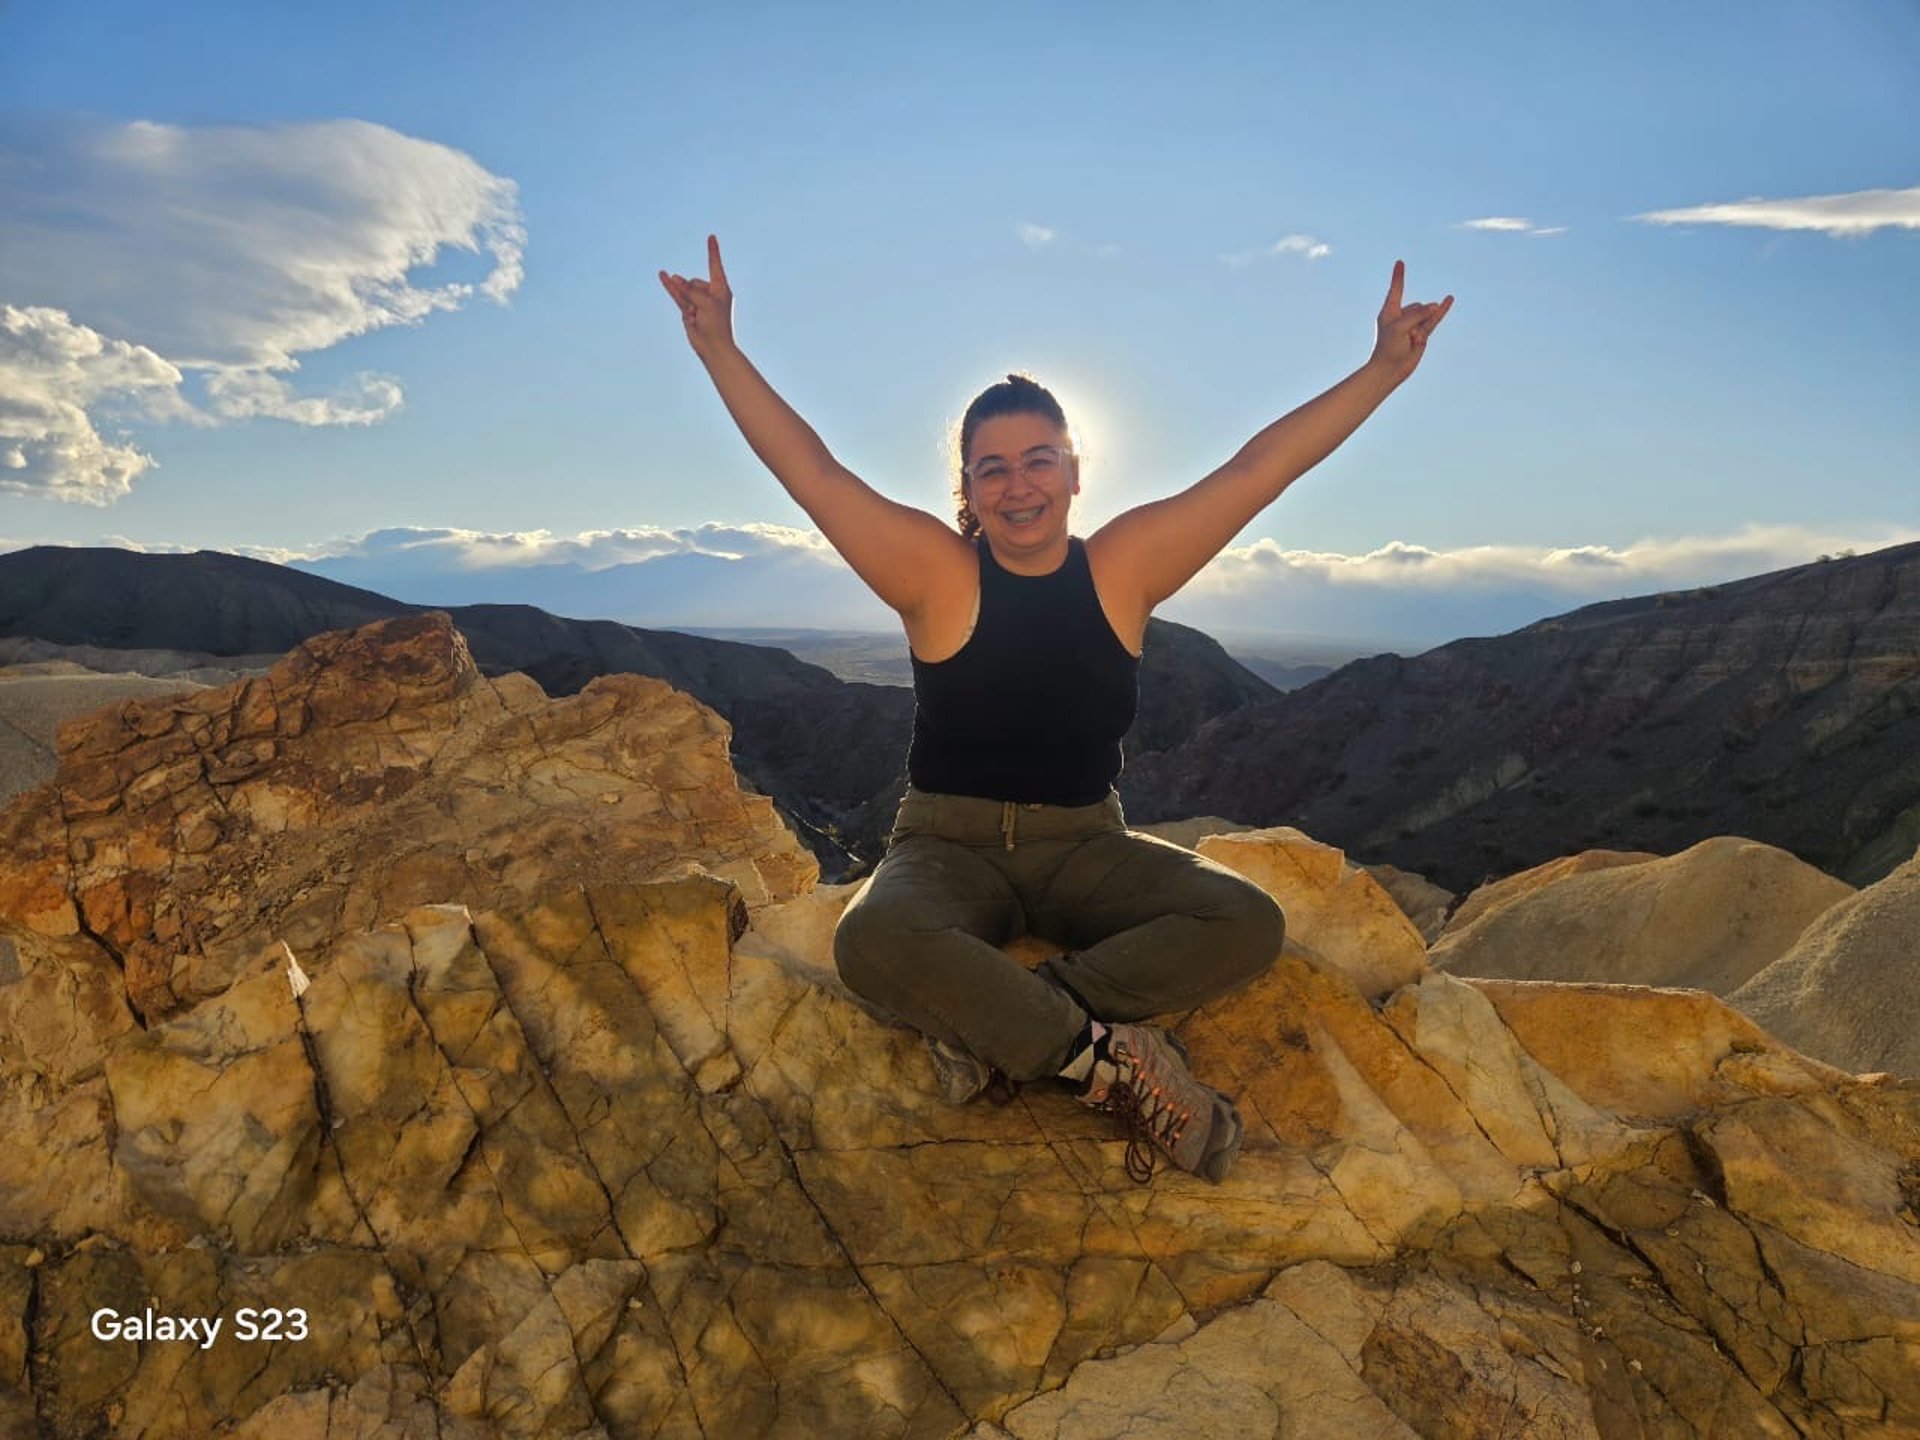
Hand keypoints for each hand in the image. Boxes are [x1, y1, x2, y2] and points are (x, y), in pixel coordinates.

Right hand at [659, 234, 735, 357]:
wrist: (713, 346)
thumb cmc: (716, 324)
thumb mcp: (706, 301)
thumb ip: (690, 289)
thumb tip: (675, 279)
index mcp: (721, 288)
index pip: (715, 264)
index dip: (713, 251)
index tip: (711, 237)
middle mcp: (710, 293)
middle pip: (695, 283)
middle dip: (694, 296)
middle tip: (704, 314)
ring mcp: (698, 300)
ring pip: (684, 290)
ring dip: (686, 298)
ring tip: (695, 312)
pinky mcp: (688, 309)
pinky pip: (677, 294)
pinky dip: (669, 286)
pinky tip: (661, 274)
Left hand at [1368, 260, 1452, 385]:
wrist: (1391, 369)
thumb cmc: (1389, 347)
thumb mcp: (1400, 326)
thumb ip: (1418, 314)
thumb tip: (1434, 307)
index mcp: (1389, 311)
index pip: (1396, 289)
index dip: (1398, 276)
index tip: (1400, 262)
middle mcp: (1401, 316)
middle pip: (1416, 307)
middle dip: (1415, 318)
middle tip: (1404, 336)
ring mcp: (1413, 324)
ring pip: (1426, 314)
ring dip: (1424, 322)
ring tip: (1413, 337)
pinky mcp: (1423, 332)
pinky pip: (1434, 319)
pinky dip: (1442, 310)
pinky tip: (1449, 298)